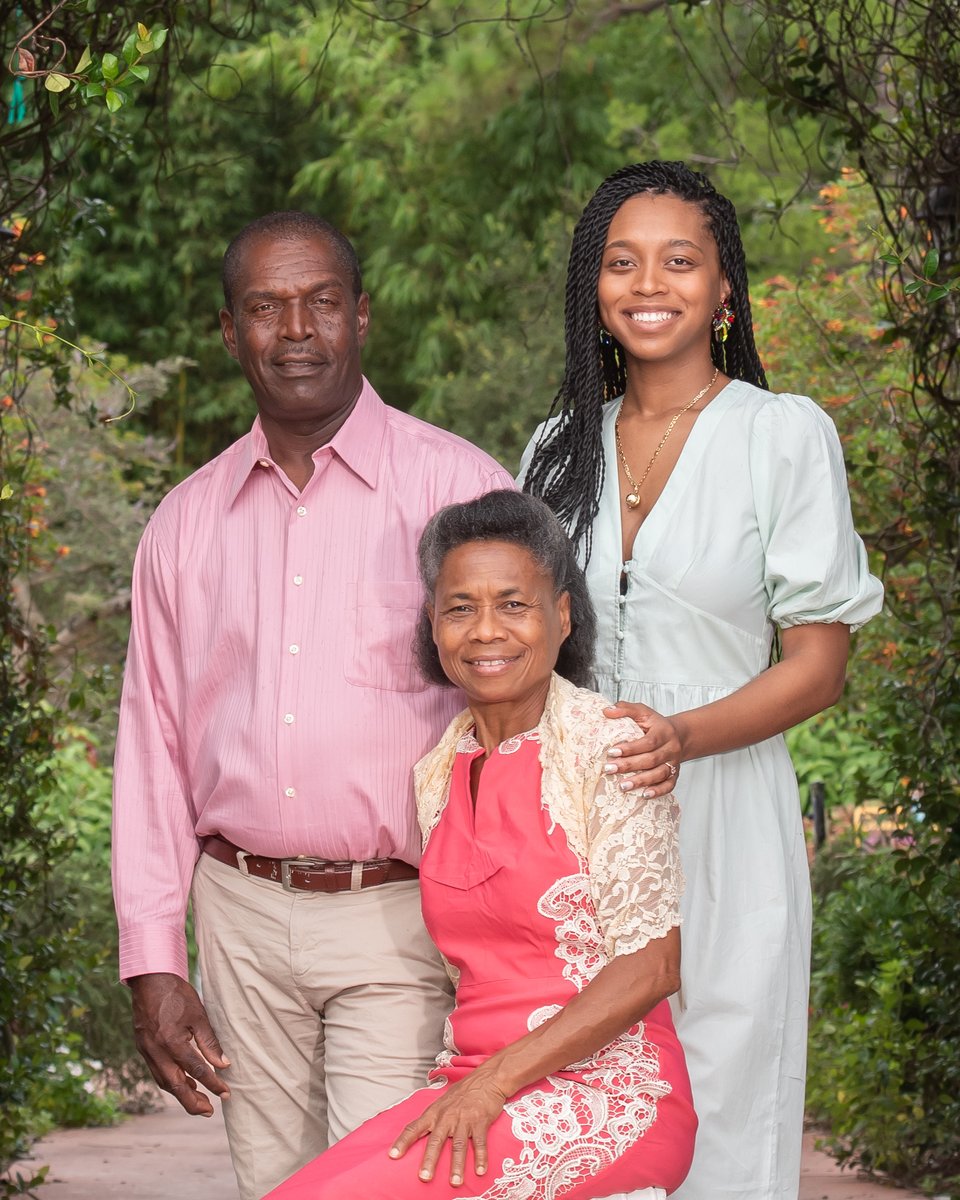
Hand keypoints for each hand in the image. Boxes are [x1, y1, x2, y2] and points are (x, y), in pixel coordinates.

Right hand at [129, 972, 230, 1115]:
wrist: (150, 980)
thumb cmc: (177, 994)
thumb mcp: (198, 1016)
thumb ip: (209, 1042)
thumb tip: (223, 1065)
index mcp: (172, 1043)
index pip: (197, 1070)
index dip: (213, 1083)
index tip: (226, 1093)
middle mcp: (156, 1052)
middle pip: (176, 1086)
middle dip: (192, 1102)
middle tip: (209, 1111)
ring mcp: (146, 1051)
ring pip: (164, 1082)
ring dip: (181, 1094)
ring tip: (199, 1101)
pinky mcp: (143, 1048)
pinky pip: (157, 1072)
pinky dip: (171, 1081)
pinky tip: (182, 1082)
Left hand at [389, 1071, 507, 1185]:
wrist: (486, 1080)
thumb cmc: (462, 1094)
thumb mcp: (442, 1103)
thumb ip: (432, 1120)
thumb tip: (419, 1138)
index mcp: (434, 1113)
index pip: (414, 1127)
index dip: (403, 1142)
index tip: (393, 1156)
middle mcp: (447, 1117)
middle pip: (436, 1140)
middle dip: (429, 1160)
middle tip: (424, 1177)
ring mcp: (464, 1119)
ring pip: (458, 1145)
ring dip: (457, 1165)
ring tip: (454, 1182)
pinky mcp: (480, 1121)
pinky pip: (479, 1143)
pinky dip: (480, 1157)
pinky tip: (480, 1171)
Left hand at [603, 701, 682, 797]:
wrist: (678, 735)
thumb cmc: (655, 725)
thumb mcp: (643, 712)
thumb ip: (625, 709)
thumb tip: (607, 711)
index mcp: (664, 732)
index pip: (648, 742)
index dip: (630, 748)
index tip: (611, 752)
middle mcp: (671, 748)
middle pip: (651, 759)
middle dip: (629, 766)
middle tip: (609, 769)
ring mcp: (674, 763)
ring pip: (659, 774)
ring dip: (641, 781)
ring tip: (622, 786)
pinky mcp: (675, 774)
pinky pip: (669, 785)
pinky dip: (658, 791)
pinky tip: (644, 795)